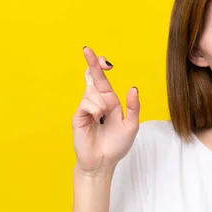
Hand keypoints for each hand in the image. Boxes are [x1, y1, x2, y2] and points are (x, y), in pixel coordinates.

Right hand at [72, 46, 139, 174]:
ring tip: (103, 117)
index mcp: (109, 101)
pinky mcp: (78, 116)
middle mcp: (96, 102)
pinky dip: (95, 109)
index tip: (105, 60)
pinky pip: (87, 103)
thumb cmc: (116, 145)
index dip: (101, 67)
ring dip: (101, 102)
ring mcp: (86, 108)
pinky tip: (97, 119)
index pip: (103, 80)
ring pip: (92, 92)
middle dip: (91, 62)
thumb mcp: (131, 125)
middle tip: (87, 49)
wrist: (103, 162)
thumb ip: (134, 107)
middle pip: (92, 77)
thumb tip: (133, 88)